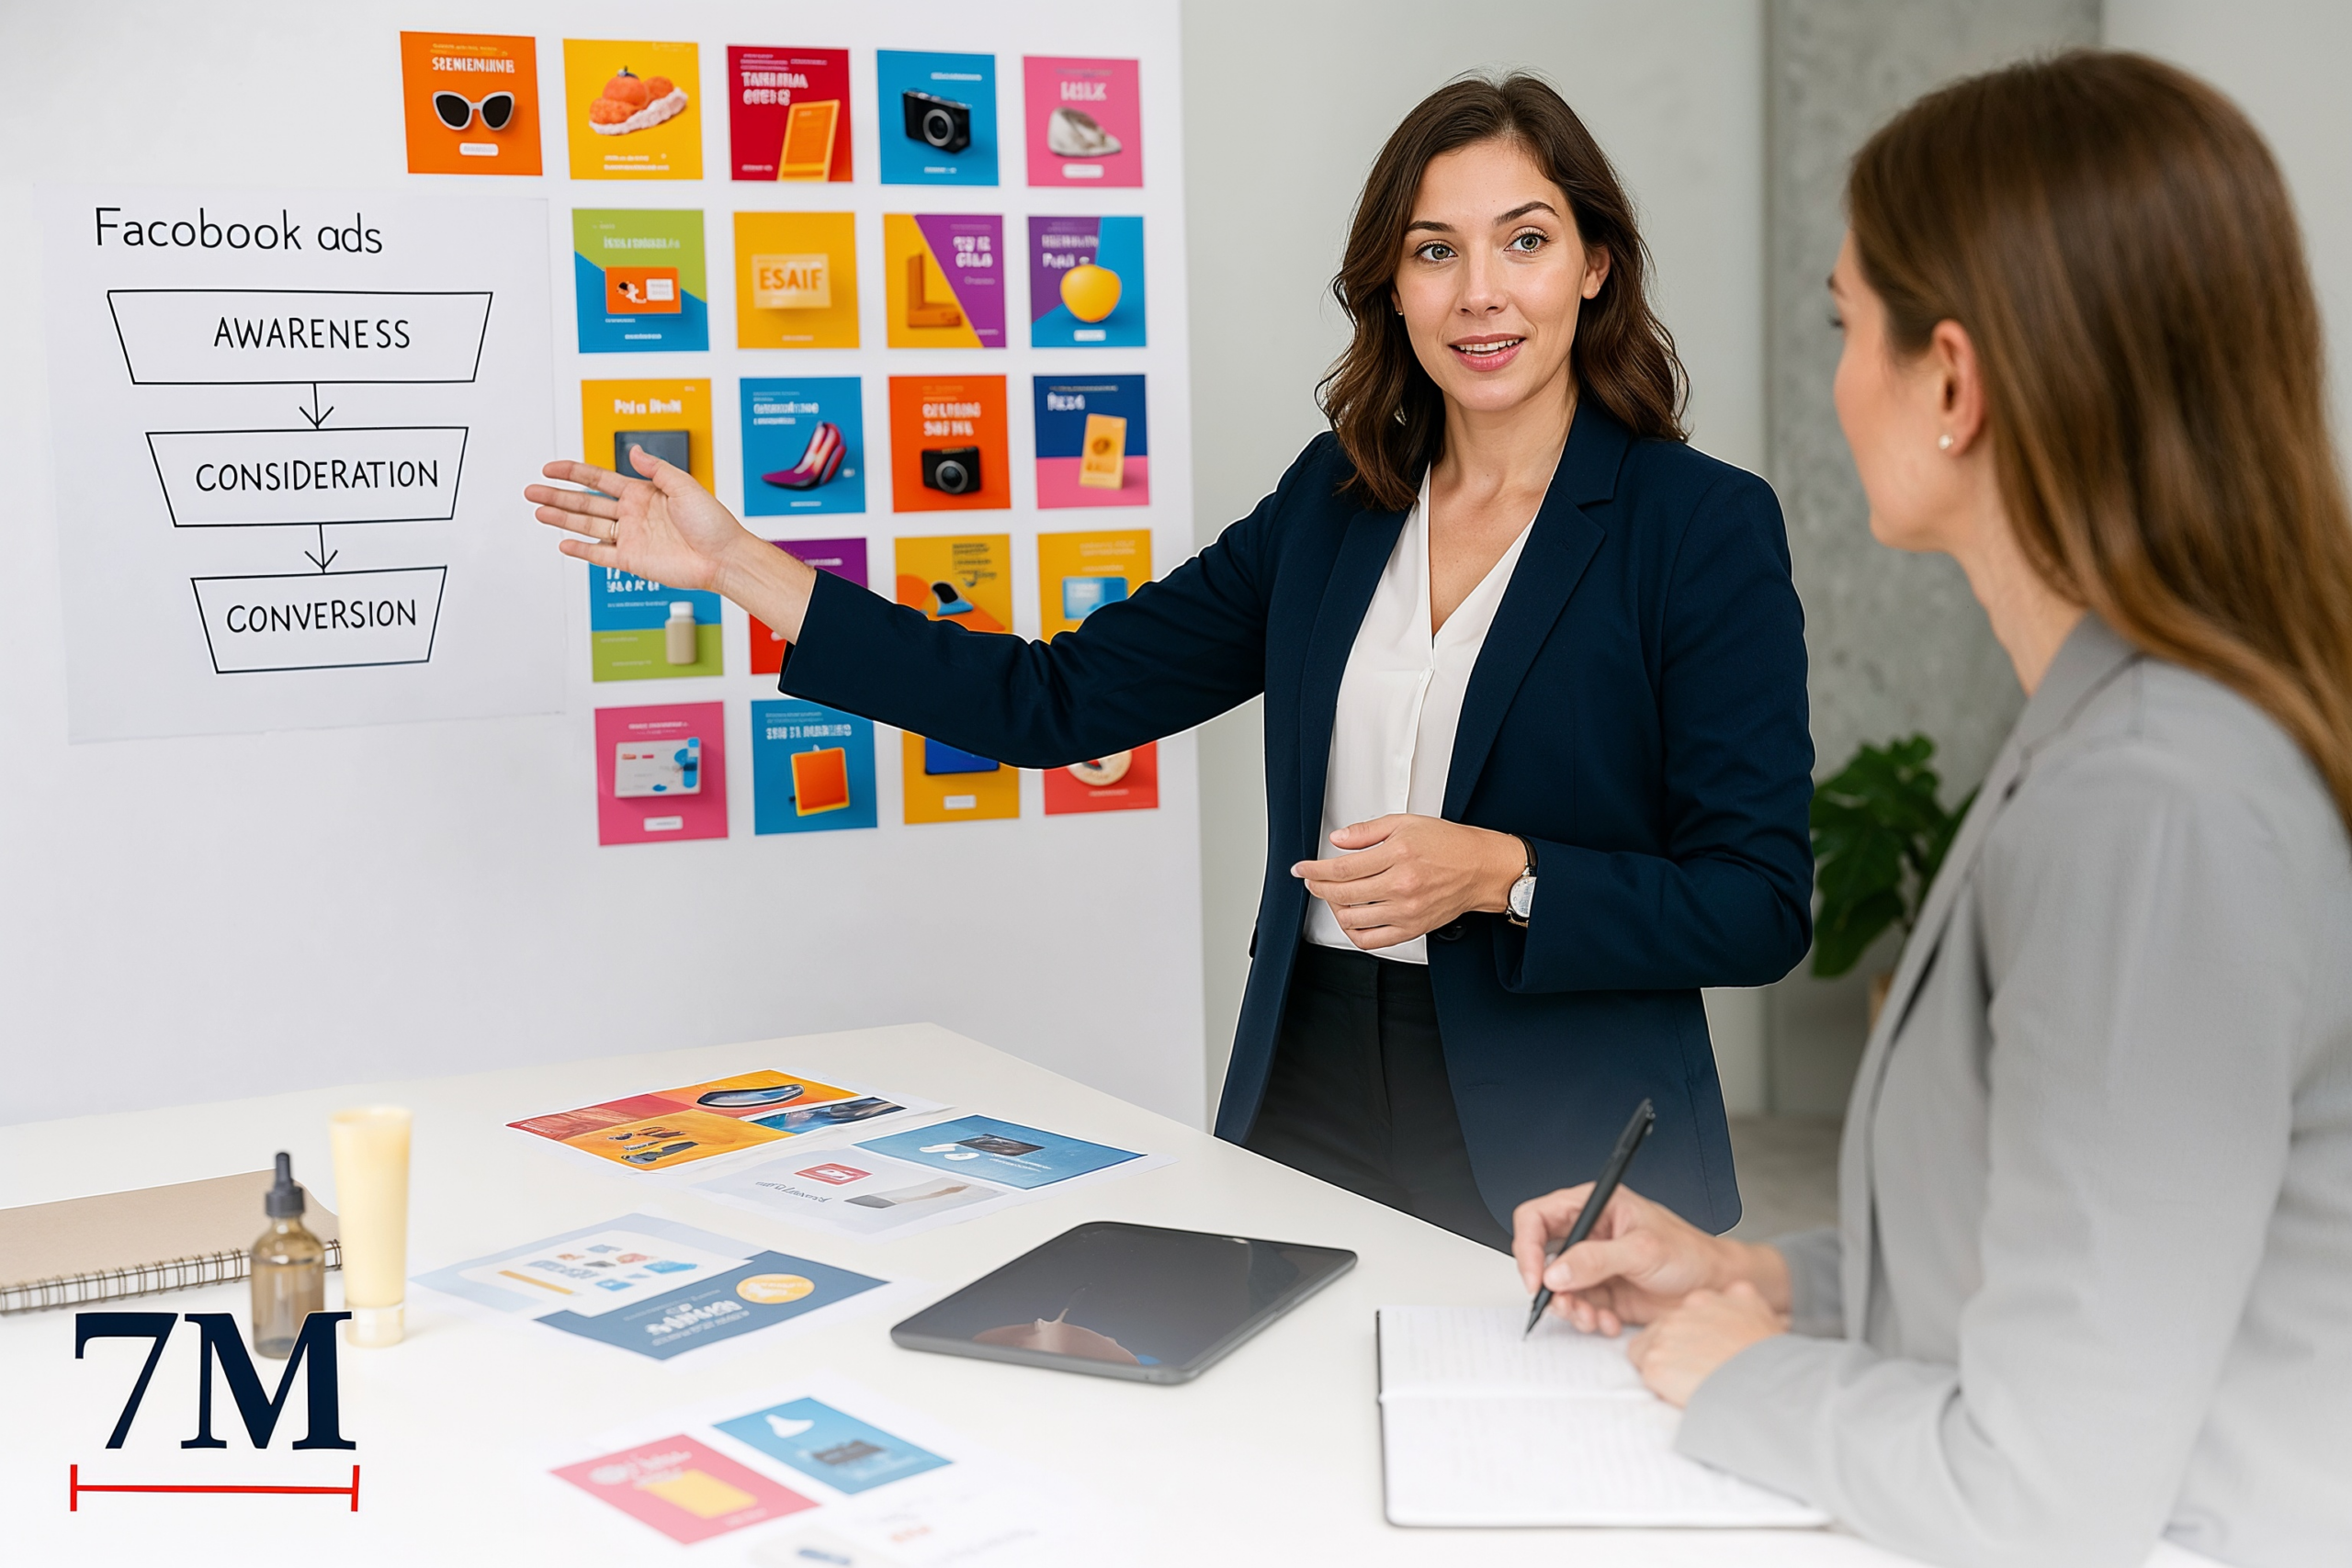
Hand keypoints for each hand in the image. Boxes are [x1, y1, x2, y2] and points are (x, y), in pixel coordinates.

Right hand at [524, 448, 816, 637]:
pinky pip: (601, 555)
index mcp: (643, 493)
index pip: (600, 480)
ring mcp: (631, 538)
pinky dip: (582, 550)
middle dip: (558, 495)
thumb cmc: (713, 523)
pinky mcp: (633, 561)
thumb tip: (635, 451)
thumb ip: (656, 469)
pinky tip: (563, 543)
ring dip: (563, 519)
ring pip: (588, 526)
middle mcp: (634, 514)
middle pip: (586, 502)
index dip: (574, 473)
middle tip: (531, 490)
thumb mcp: (685, 486)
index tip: (551, 468)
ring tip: (538, 511)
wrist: (724, 557)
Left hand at [1291, 815, 1524, 948]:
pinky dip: (1353, 931)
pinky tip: (1350, 918)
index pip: (1341, 869)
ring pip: (1352, 919)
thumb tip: (1338, 840)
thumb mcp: (1405, 823)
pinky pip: (1371, 940)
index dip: (1314, 871)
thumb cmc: (1449, 844)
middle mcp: (1401, 887)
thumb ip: (1367, 832)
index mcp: (1397, 856)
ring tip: (1334, 896)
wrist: (1481, 868)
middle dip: (1318, 888)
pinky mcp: (1412, 929)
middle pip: (1342, 894)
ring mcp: (1406, 912)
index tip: (1302, 869)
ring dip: (1334, 908)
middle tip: (1312, 881)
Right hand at [1511, 1182, 1788, 1334]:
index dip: (1527, 1246)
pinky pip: (1578, 1307)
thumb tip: (1556, 1270)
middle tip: (1563, 1303)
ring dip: (1570, 1308)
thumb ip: (1596, 1259)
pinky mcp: (1602, 1292)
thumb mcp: (1642, 1250)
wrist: (1716, 1287)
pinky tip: (1609, 1321)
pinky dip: (1588, 1319)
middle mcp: (1589, 1233)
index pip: (1538, 1217)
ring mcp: (1593, 1265)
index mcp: (1595, 1206)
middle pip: (1541, 1256)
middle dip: (1549, 1286)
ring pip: (1558, 1288)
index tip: (1535, 1277)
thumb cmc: (1690, 1253)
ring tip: (1591, 1317)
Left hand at [1626, 1282, 1784, 1406]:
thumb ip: (1740, 1298)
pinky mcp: (1654, 1365)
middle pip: (1661, 1331)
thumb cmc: (1766, 1356)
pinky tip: (1684, 1391)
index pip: (1681, 1314)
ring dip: (1663, 1365)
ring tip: (1690, 1382)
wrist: (1762, 1387)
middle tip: (1696, 1369)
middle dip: (1672, 1349)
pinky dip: (1661, 1385)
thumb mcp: (1758, 1311)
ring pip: (1647, 1350)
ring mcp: (1663, 1337)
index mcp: (1703, 1299)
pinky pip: (1647, 1374)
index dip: (1688, 1336)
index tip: (1702, 1350)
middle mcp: (1679, 1312)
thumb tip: (1738, 1293)